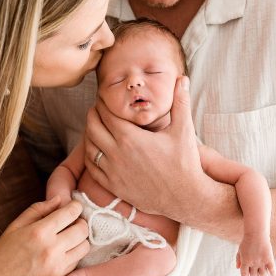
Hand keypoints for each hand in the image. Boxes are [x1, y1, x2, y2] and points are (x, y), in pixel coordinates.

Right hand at [0, 196, 89, 275]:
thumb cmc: (1, 256)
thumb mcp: (15, 226)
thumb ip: (38, 209)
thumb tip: (59, 199)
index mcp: (39, 231)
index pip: (71, 212)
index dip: (75, 207)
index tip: (73, 207)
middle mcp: (52, 248)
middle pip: (83, 229)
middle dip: (80, 223)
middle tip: (72, 224)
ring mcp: (58, 266)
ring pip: (84, 246)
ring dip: (79, 240)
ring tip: (69, 240)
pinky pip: (77, 263)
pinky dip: (74, 256)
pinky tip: (63, 255)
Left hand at [84, 76, 205, 220]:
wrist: (186, 197)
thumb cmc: (185, 163)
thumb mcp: (184, 130)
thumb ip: (180, 102)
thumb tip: (183, 78)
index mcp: (131, 137)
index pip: (106, 113)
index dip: (102, 103)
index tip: (104, 98)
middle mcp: (117, 153)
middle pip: (92, 127)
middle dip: (93, 115)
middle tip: (97, 110)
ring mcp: (113, 172)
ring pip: (88, 147)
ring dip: (89, 135)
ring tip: (95, 127)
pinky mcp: (114, 186)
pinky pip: (92, 168)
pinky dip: (89, 156)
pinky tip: (96, 150)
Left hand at [236, 234, 275, 275]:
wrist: (256, 233)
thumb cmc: (247, 241)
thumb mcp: (240, 250)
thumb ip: (238, 259)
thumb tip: (238, 268)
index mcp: (245, 261)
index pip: (244, 275)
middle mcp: (253, 263)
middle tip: (256, 273)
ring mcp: (261, 262)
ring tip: (263, 274)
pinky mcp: (269, 259)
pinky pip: (272, 271)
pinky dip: (272, 273)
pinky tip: (271, 271)